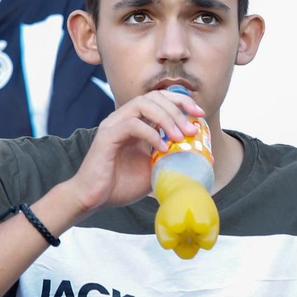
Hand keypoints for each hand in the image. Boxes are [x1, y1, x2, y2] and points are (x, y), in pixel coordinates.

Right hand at [63, 90, 206, 215]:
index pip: (160, 98)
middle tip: (192, 128)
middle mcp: (124, 118)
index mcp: (136, 121)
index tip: (199, 113)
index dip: (181, 101)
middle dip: (178, 108)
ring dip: (166, 118)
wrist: (94, 199)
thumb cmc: (122, 184)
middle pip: (154, 96)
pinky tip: (162, 149)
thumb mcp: (155, 169)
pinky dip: (151, 134)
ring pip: (143, 104)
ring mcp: (113, 124)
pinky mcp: (106, 136)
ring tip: (179, 137)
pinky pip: (132, 124)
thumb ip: (172, 157)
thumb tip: (201, 156)